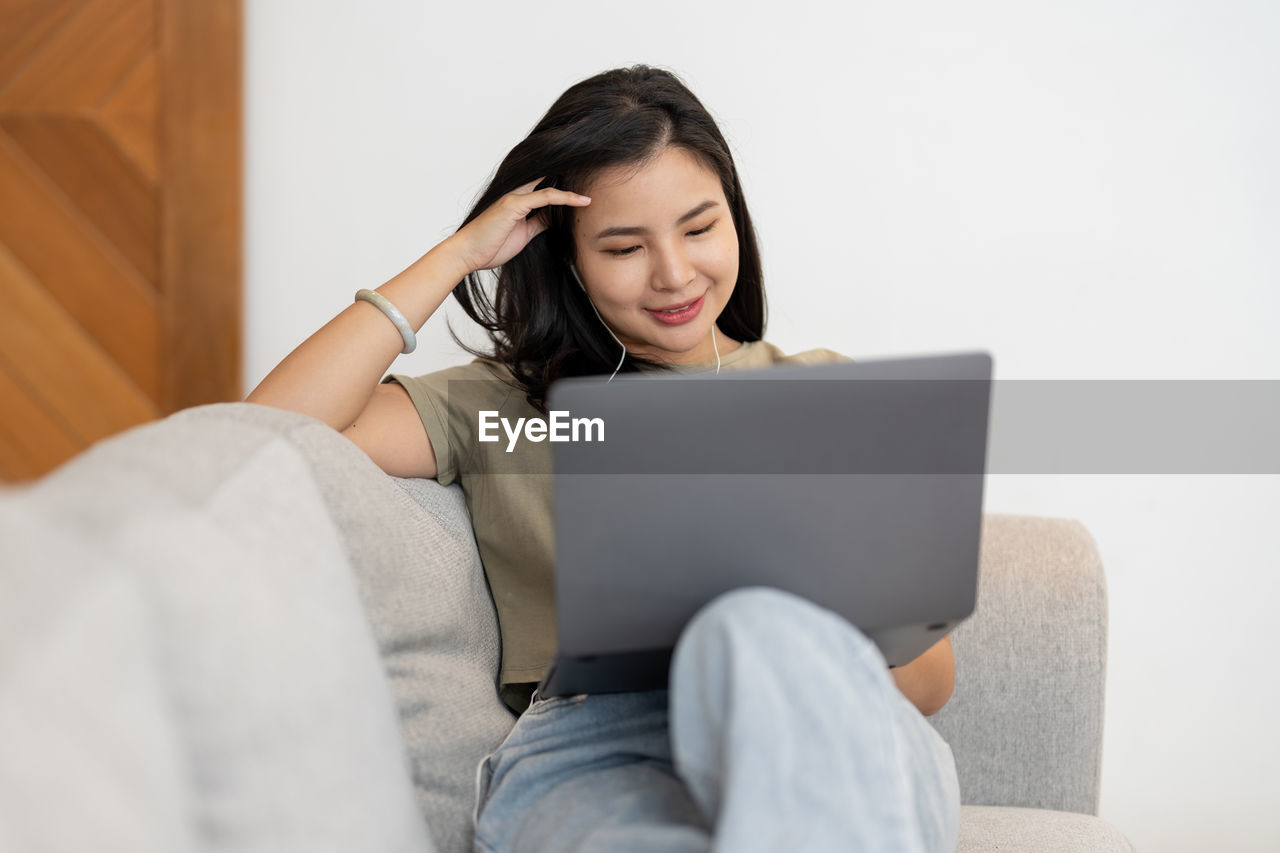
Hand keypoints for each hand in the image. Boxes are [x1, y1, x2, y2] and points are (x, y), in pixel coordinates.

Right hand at [444, 178, 591, 274]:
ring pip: (549, 183)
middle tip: (593, 167)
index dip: (564, 182)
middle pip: (547, 176)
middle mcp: (517, 193)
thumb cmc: (490, 246)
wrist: (466, 254)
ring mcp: (515, 196)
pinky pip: (545, 197)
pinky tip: (582, 200)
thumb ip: (539, 223)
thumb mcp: (523, 234)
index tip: (585, 186)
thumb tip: (555, 218)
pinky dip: (565, 197)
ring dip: (573, 183)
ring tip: (596, 183)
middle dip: (570, 171)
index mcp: (518, 199)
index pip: (545, 184)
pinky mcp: (514, 204)